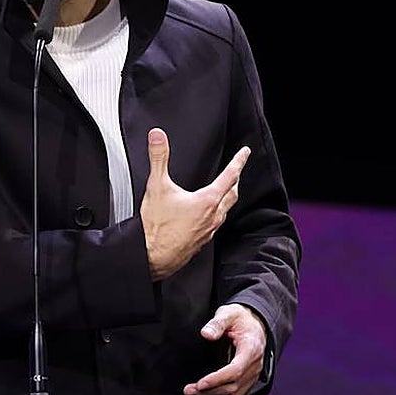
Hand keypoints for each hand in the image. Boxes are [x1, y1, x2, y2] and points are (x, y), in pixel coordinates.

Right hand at [139, 128, 246, 280]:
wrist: (150, 258)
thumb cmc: (155, 227)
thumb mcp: (156, 186)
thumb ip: (158, 158)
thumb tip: (157, 137)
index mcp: (207, 201)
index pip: (230, 175)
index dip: (239, 161)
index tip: (245, 153)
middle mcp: (213, 216)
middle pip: (232, 194)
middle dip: (236, 180)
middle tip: (237, 171)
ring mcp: (208, 231)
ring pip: (225, 211)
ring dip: (227, 198)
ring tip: (225, 192)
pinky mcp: (200, 242)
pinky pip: (215, 225)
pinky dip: (216, 215)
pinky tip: (207, 216)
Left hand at [184, 304, 267, 394]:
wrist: (255, 325)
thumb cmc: (241, 319)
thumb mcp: (230, 313)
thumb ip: (217, 323)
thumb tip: (206, 334)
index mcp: (252, 349)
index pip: (236, 370)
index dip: (217, 379)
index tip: (199, 384)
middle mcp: (254, 366)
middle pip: (232, 388)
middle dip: (208, 393)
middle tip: (187, 391)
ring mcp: (252, 377)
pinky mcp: (246, 383)